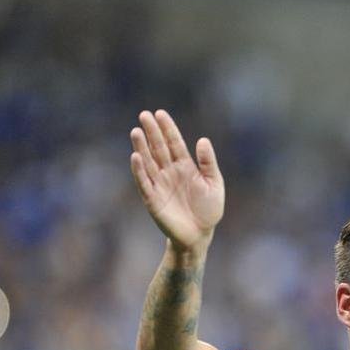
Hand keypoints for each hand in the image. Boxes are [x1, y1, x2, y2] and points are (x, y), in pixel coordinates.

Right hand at [130, 109, 224, 251]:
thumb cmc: (209, 209)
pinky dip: (139, 170)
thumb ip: (208, 163)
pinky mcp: (153, 199)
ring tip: (136, 131)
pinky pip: (144, 182)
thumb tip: (202, 140)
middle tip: (144, 115)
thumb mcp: (214, 184)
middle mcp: (170, 172)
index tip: (160, 113)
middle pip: (159, 148)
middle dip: (152, 132)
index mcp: (185, 166)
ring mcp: (160, 184)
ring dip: (142, 147)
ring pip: (149, 162)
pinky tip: (135, 156)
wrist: (200, 235)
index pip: (174, 143)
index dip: (167, 129)